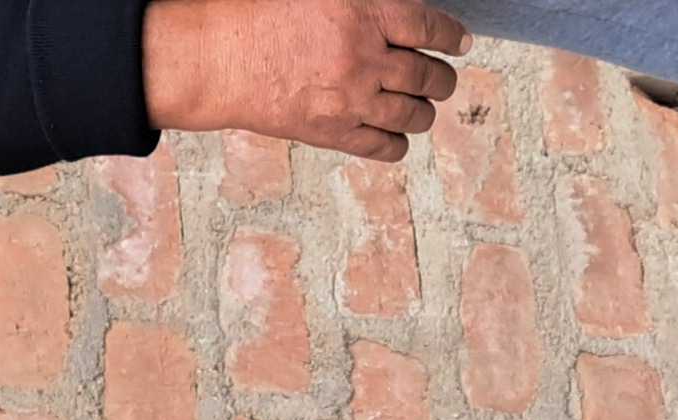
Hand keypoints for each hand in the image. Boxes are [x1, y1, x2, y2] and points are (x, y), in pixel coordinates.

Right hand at [143, 0, 471, 162]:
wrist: (218, 58)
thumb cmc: (258, 12)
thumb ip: (364, 2)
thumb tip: (397, 11)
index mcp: (364, 12)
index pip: (431, 28)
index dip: (452, 37)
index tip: (460, 43)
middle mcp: (366, 58)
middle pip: (429, 75)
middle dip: (443, 78)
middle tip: (443, 78)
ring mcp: (352, 100)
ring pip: (414, 115)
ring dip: (425, 111)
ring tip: (422, 107)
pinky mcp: (334, 133)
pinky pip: (386, 147)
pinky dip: (399, 142)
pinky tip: (395, 134)